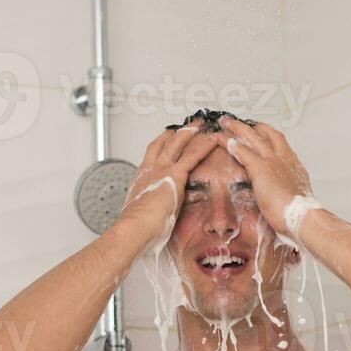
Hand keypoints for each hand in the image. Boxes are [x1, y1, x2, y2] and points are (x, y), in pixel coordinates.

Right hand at [120, 118, 218, 242]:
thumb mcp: (141, 213)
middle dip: (177, 133)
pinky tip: (213, 139)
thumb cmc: (138, 225)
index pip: (152, 155)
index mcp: (142, 178)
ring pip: (178, 143)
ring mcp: (162, 169)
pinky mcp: (176, 174)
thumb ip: (148, 209)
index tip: (167, 138)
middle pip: (164, 143)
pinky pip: (193, 155)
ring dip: (191, 132)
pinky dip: (204, 146)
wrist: (137, 225)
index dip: (161, 144)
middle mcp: (151, 169)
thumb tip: (150, 218)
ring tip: (200, 125)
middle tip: (187, 126)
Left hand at [215, 117, 314, 235]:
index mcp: (293, 165)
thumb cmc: (298, 213)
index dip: (268, 135)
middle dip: (252, 127)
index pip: (279, 143)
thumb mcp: (294, 196)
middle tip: (240, 122)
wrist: (300, 216)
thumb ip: (286, 190)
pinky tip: (223, 139)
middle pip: (267, 134)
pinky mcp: (260, 168)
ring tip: (226, 123)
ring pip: (253, 138)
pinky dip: (232, 144)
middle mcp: (284, 159)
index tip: (260, 131)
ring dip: (238, 129)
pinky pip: (243, 152)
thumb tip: (283, 195)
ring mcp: (272, 161)